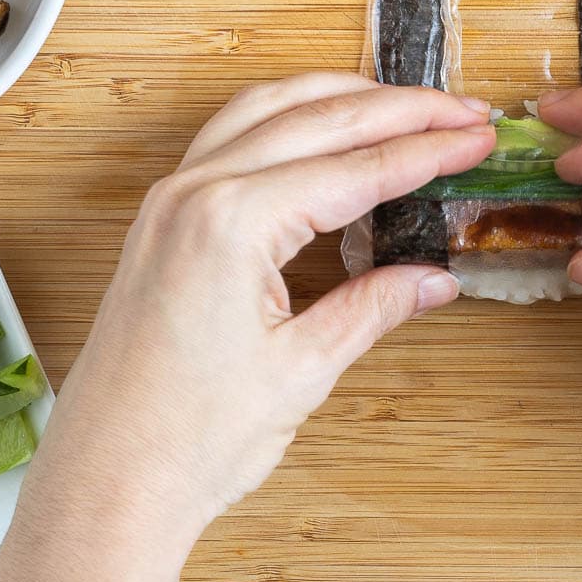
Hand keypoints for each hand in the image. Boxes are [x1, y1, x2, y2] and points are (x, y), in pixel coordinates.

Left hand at [0, 75, 494, 581]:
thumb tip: (436, 278)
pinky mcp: (164, 216)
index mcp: (233, 222)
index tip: (477, 138)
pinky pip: (233, 135)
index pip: (356, 169)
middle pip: (318, 119)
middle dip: (399, 110)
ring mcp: (172, 198)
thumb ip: (374, 307)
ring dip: (342, 98)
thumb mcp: (302, 371)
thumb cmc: (190, 440)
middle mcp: (196, 191)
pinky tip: (323, 128)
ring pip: (269, 109)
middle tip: (463, 111)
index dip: (427, 152)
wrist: (104, 483)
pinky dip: (289, 118)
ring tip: (405, 105)